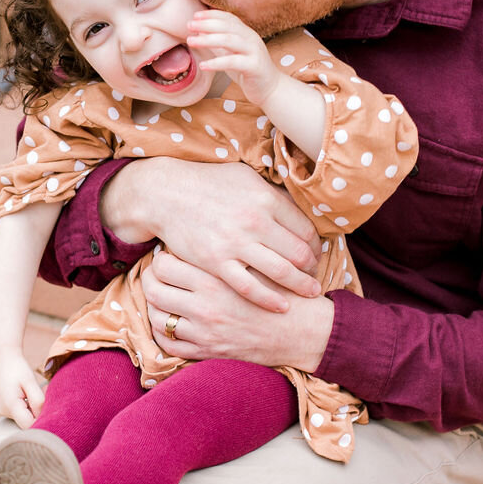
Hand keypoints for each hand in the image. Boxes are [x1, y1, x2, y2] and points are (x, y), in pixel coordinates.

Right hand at [0, 349, 44, 427]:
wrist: (1, 356)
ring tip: (31, 389)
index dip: (41, 420)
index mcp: (10, 406)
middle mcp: (2, 411)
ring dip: (30, 407)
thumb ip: (38, 401)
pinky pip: (16, 411)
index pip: (29, 426)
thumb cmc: (17, 367)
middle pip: (25, 421)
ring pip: (21, 416)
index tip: (48, 406)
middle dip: (37, 411)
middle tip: (43, 392)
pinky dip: (23, 405)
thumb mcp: (31, 382)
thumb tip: (43, 416)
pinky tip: (24, 392)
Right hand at [102, 158, 320, 310]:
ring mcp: (236, 244)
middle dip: (313, 267)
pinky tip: (282, 306)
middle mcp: (256, 221)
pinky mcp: (217, 263)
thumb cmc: (208, 183)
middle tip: (316, 275)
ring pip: (282, 272)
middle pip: (299, 253)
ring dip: (301, 285)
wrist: (166, 194)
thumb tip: (299, 208)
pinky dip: (271, 299)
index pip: (306, 229)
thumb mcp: (246, 178)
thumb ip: (272, 195)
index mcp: (267, 199)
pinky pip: (250, 287)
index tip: (317, 253)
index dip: (317, 245)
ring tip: (310, 292)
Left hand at [143, 250, 335, 369]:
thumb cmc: (284, 291)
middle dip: (149, 280)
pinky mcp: (208, 351)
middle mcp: (205, 306)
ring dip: (154, 306)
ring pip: (157, 317)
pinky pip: (170, 344)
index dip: (160, 258)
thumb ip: (233, 248)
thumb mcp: (260, 261)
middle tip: (155, 274)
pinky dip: (163, 334)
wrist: (304, 332)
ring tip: (160, 296)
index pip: (165, 264)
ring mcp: (204, 331)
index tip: (166, 255)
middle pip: (154, 289)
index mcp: (215, 279)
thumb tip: (204, 231)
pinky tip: (168, 322)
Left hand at [187, 9, 280, 108]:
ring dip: (208, 39)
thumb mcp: (230, 54)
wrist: (270, 89)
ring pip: (229, 40)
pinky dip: (216, 63)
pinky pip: (233, 62)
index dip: (212, 15)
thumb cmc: (248, 70)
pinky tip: (203, 65)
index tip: (195, 16)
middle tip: (189, 25)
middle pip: (227, 26)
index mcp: (246, 33)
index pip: (229, 18)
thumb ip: (218, 44)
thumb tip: (199, 33)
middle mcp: (251, 38)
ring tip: (191, 42)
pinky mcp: (254, 66)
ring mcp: (254, 51)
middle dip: (206, 24)